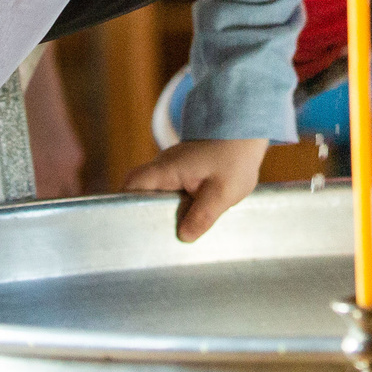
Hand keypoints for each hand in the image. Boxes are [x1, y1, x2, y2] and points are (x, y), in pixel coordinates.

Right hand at [123, 137, 270, 240]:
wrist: (245, 131)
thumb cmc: (235, 156)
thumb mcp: (223, 191)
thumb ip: (203, 215)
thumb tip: (184, 237)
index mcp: (166, 169)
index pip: (132, 185)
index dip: (125, 205)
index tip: (130, 228)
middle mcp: (163, 168)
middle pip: (142, 195)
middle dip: (148, 218)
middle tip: (159, 241)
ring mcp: (172, 171)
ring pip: (159, 197)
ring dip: (167, 214)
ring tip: (176, 237)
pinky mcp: (183, 175)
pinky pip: (173, 195)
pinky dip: (179, 208)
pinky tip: (192, 222)